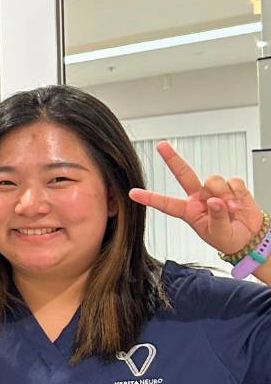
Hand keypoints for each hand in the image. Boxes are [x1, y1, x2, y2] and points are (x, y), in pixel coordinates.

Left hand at [127, 141, 262, 256]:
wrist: (249, 237)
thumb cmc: (228, 237)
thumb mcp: (219, 233)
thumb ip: (216, 217)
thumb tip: (214, 201)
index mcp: (189, 211)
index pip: (166, 203)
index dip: (150, 198)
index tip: (133, 193)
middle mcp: (198, 197)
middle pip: (184, 174)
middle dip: (172, 159)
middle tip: (161, 146)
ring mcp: (214, 190)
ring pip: (213, 180)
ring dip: (225, 195)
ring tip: (232, 211)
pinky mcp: (231, 186)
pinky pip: (233, 181)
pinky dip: (238, 193)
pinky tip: (239, 205)